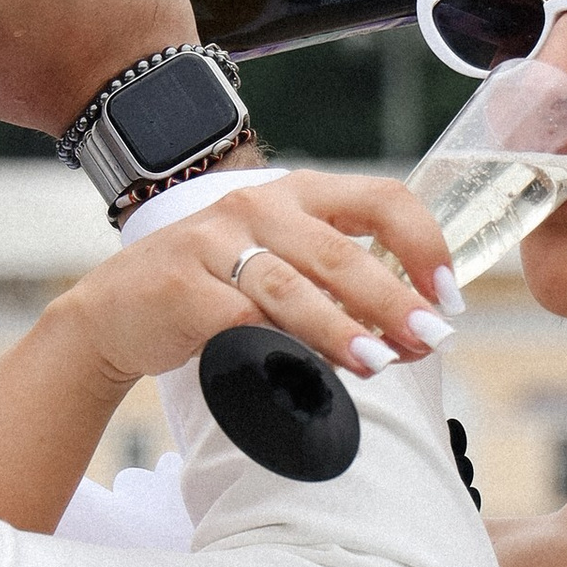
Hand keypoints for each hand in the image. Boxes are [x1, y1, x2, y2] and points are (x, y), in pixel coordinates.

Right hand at [54, 171, 461, 396]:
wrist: (115, 312)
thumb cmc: (213, 290)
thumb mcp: (278, 261)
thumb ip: (338, 279)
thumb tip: (415, 325)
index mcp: (297, 193)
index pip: (380, 198)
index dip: (424, 243)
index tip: (450, 293)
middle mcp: (259, 207)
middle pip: (342, 253)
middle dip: (395, 299)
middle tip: (432, 338)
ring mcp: (216, 244)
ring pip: (294, 288)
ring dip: (343, 329)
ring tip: (381, 362)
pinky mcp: (185, 287)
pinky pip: (244, 321)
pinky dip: (283, 349)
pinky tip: (310, 373)